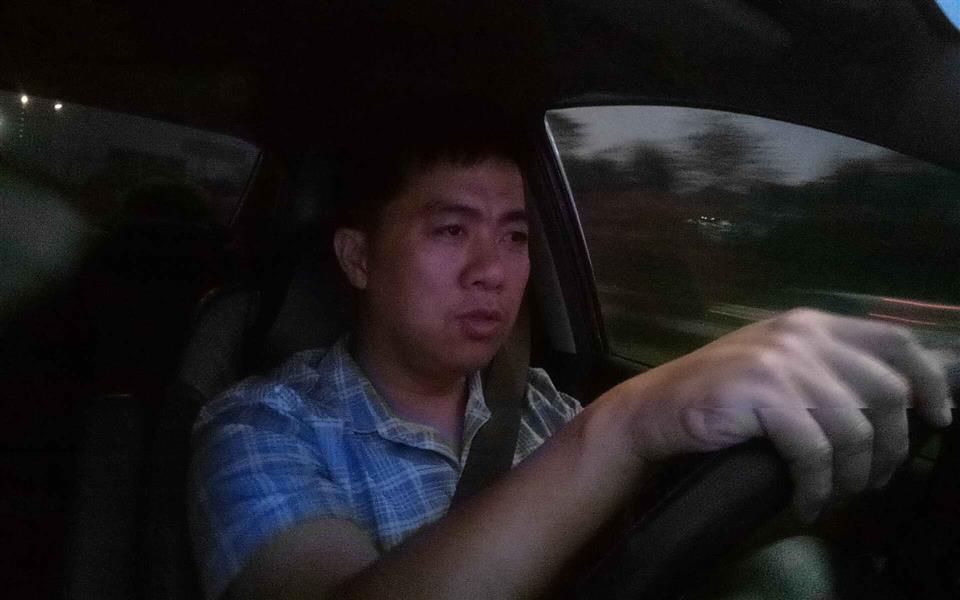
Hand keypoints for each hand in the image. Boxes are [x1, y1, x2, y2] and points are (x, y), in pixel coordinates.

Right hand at [616, 309, 952, 519]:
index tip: (937, 420)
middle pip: (887, 392)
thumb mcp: (779, 367)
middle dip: (890, 448)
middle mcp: (802, 335)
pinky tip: (805, 502)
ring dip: (853, 476)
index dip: (930, 382)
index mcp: (811, 324)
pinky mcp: (762, 394)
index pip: (896, 342)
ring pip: (856, 429)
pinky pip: (816, 452)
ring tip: (834, 494)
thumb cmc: (718, 395)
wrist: (654, 409)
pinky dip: (817, 487)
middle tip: (872, 479)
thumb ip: (830, 370)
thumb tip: (901, 400)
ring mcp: (782, 362)